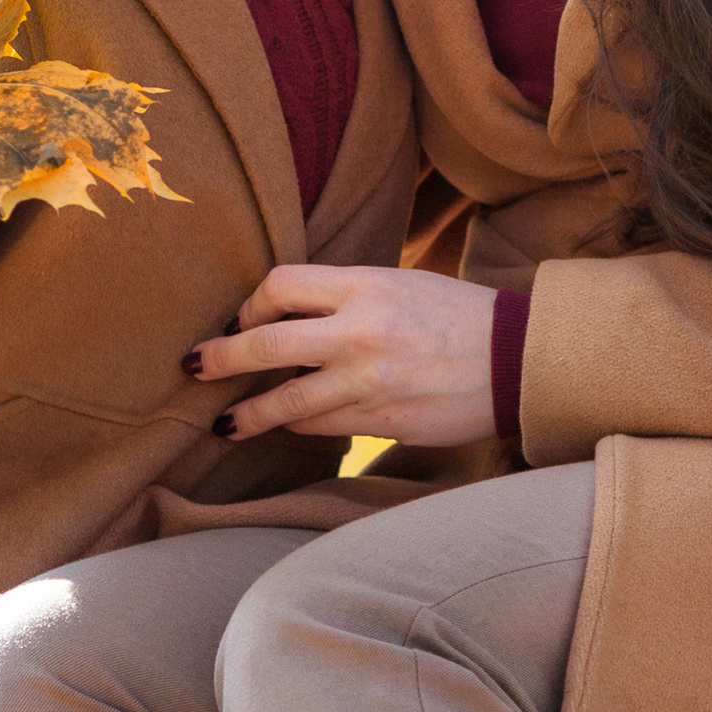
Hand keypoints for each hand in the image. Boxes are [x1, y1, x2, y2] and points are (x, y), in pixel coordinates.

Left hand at [185, 265, 501, 447]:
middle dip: (220, 359)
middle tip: (194, 368)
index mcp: (365, 285)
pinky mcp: (385, 420)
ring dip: (248, 415)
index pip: (280, 286)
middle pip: (267, 344)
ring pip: (287, 403)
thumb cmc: (457, 315)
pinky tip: (287, 426)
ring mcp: (372, 381)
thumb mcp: (400, 284)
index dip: (249, 304)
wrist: (517, 359)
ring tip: (225, 424)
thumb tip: (285, 315)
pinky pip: (324, 427)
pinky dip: (299, 426)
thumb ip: (345, 297)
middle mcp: (362, 331)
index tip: (241, 320)